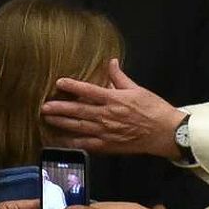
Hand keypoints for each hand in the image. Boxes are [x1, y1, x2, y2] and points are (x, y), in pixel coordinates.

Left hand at [41, 59, 184, 158]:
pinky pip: (87, 145)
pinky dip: (73, 143)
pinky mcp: (108, 146)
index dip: (73, 86)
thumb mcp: (137, 89)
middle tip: (43, 106)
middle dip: (59, 109)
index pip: (89, 91)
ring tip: (48, 120)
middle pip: (78, 111)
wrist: (165, 133)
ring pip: (79, 128)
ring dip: (62, 124)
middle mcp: (107, 116)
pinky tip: (62, 140)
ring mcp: (106, 133)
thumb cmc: (154, 109)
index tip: (59, 83)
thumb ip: (120, 77)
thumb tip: (111, 62)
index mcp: (114, 99)